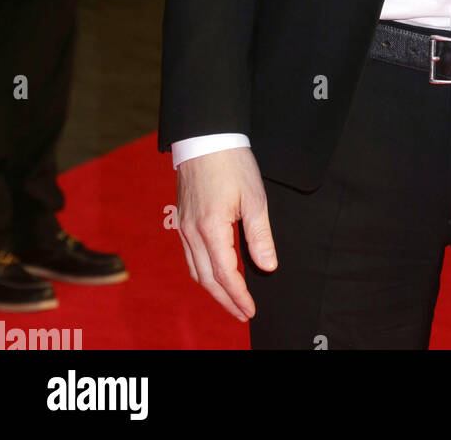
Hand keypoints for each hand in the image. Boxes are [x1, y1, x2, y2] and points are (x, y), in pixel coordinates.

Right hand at [177, 147, 275, 321]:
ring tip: (230, 300)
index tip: (249, 310)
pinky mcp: (182, 219)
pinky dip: (202, 272)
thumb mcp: (254, 197)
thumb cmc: (232, 163)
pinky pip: (190, 256)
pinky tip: (214, 273)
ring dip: (212, 289)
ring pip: (195, 270)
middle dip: (225, 300)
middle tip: (241, 313)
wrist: (206, 137)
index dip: (238, 296)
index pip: (225, 274)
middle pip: (207, 279)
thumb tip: (267, 266)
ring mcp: (184, 226)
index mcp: (211, 228)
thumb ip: (260, 235)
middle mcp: (192, 232)